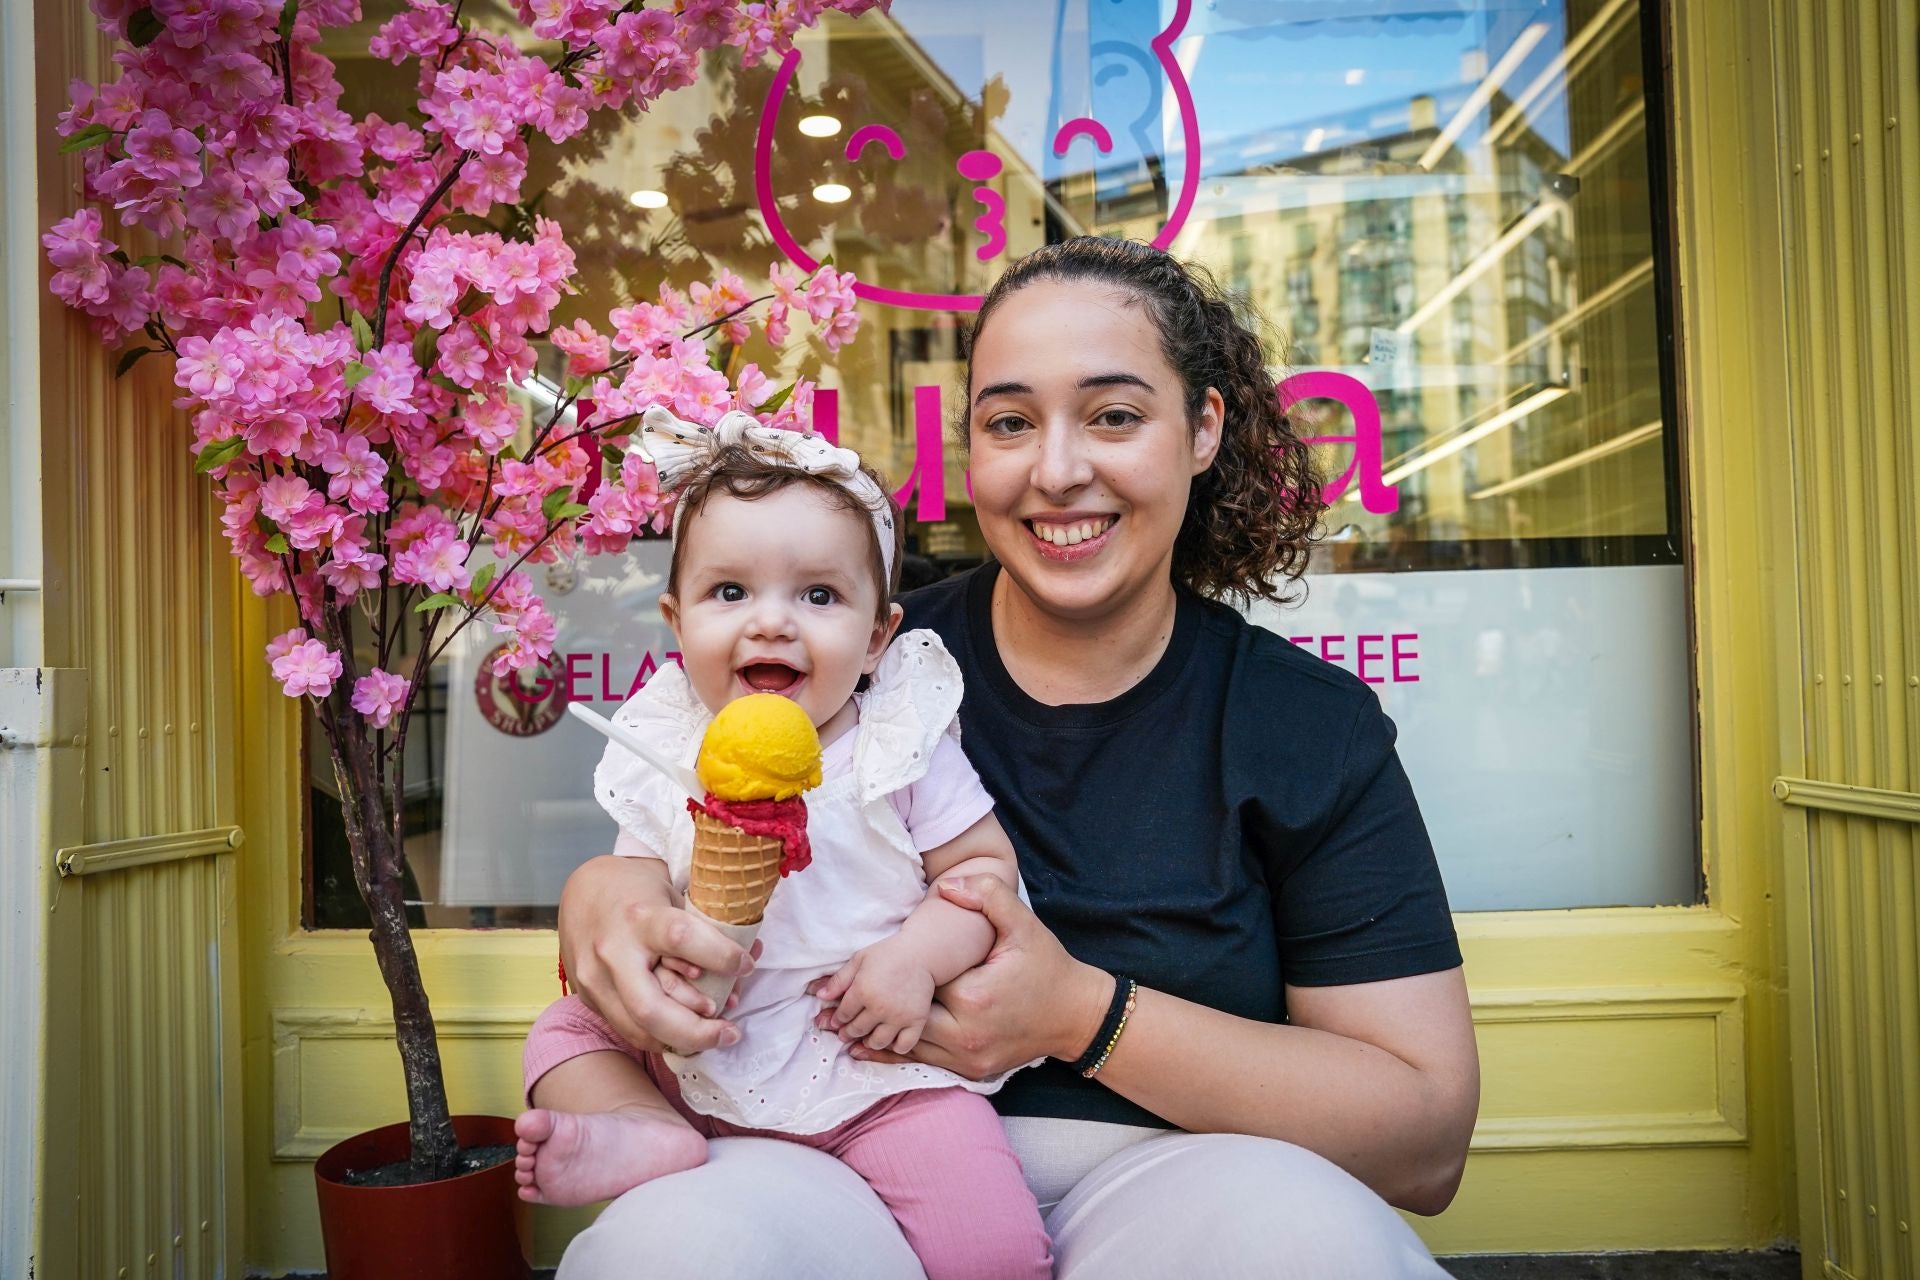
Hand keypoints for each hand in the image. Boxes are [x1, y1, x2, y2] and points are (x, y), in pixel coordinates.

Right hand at [558, 855, 758, 1054]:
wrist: (585, 891)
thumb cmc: (639, 892)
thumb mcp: (675, 896)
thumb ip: (706, 929)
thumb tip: (752, 956)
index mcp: (638, 917)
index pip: (681, 938)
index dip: (720, 956)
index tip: (747, 965)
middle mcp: (611, 951)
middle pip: (650, 1008)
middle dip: (696, 1031)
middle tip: (730, 1032)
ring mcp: (594, 980)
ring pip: (638, 1030)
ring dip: (682, 1041)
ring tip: (715, 1035)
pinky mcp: (588, 998)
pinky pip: (627, 1029)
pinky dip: (661, 1036)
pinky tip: (686, 1032)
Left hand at [809, 939, 936, 1053]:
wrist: (922, 952)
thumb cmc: (887, 954)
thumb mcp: (859, 960)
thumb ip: (839, 980)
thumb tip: (818, 996)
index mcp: (862, 990)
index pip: (843, 1015)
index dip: (837, 1020)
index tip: (837, 1022)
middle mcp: (879, 1007)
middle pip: (857, 1030)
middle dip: (848, 1033)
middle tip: (846, 1033)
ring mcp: (899, 1016)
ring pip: (877, 1041)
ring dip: (868, 1042)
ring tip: (867, 1038)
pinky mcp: (917, 1021)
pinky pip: (903, 1046)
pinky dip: (895, 1047)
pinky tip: (891, 1039)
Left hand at [845, 874, 1108, 1079]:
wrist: (1077, 1016)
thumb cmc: (1049, 967)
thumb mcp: (1023, 925)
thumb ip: (988, 897)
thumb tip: (949, 884)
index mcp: (973, 999)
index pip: (916, 988)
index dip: (883, 979)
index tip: (850, 973)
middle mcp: (966, 1036)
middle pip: (904, 1023)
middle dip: (870, 1014)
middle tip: (824, 1008)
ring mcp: (969, 1059)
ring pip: (909, 1050)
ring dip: (874, 1040)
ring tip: (834, 1031)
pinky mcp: (973, 1071)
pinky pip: (927, 1063)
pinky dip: (897, 1055)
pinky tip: (867, 1051)